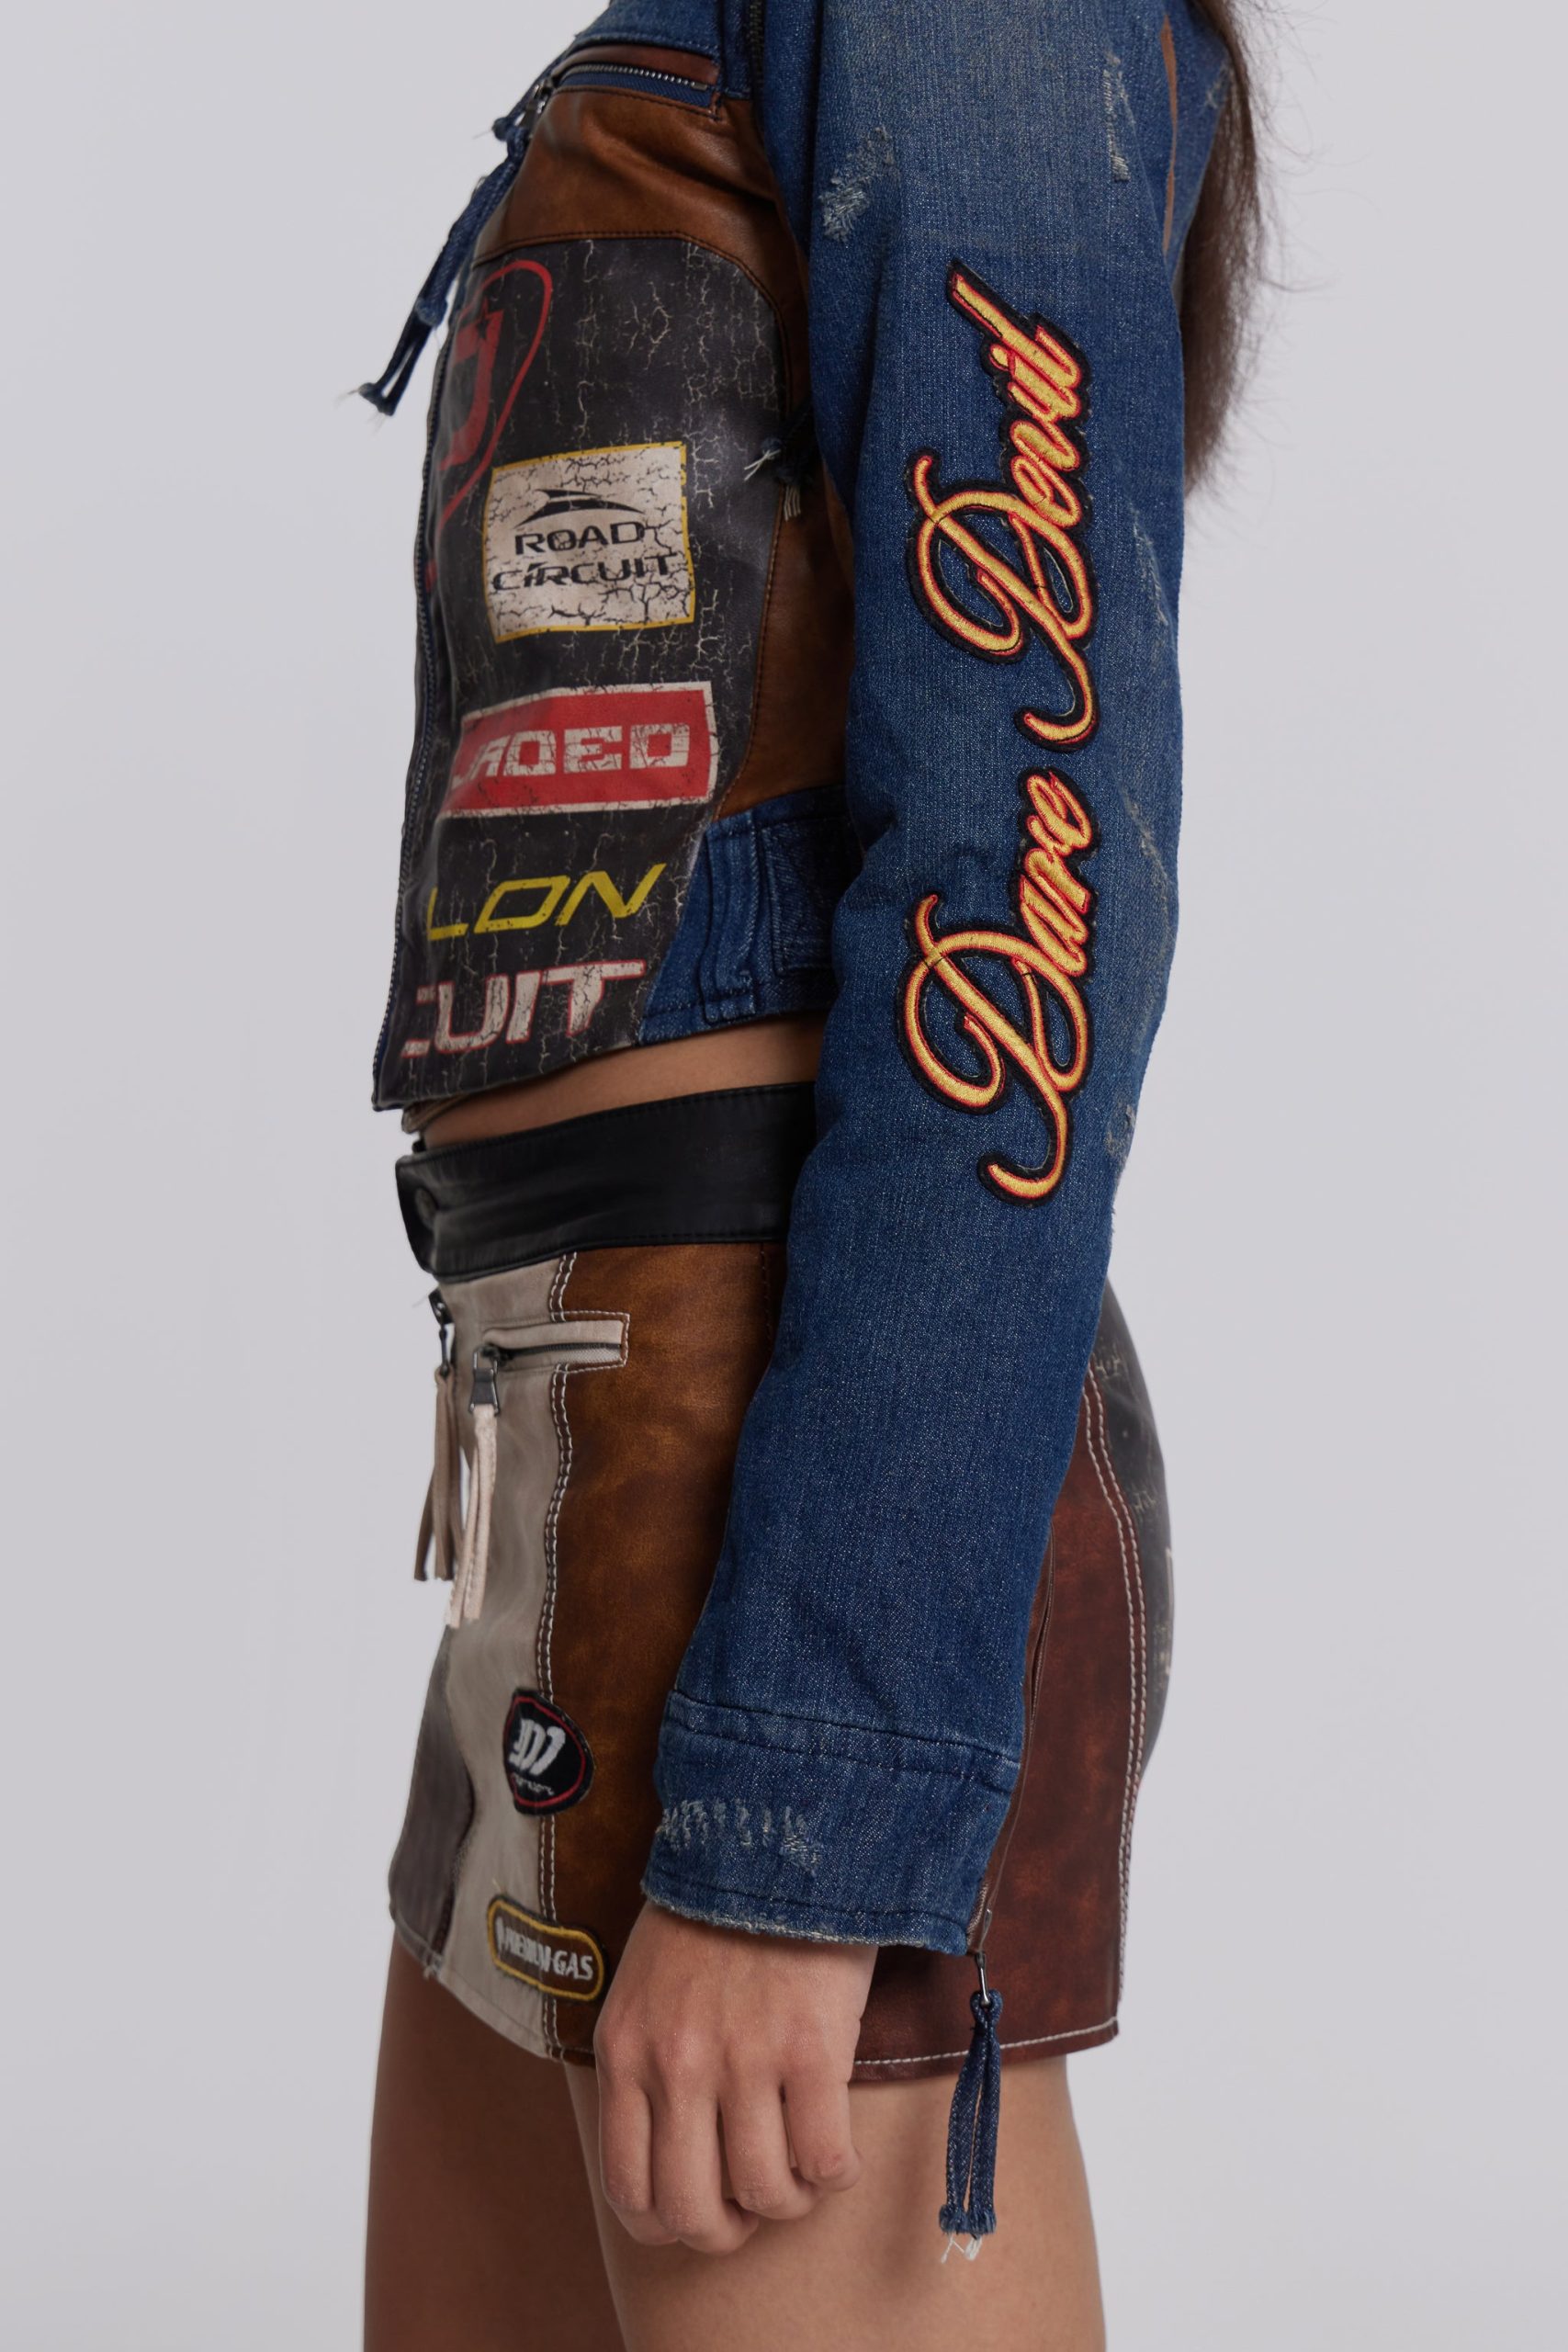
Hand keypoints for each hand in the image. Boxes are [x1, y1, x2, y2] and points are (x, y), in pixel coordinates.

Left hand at [593, 1901, 876, 2254]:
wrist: (775, 1838)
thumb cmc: (714, 1913)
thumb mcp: (645, 1986)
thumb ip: (647, 2061)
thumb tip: (670, 2147)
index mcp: (627, 2051)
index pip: (628, 2189)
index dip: (670, 2224)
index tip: (703, 2209)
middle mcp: (676, 2065)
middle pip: (693, 2210)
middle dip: (729, 2230)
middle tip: (755, 2205)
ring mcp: (743, 2059)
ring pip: (764, 2194)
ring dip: (791, 2199)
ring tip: (804, 2170)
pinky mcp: (810, 2049)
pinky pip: (824, 2159)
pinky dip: (836, 2173)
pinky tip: (839, 2150)